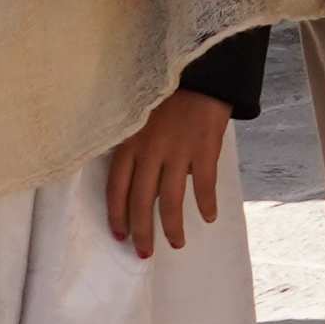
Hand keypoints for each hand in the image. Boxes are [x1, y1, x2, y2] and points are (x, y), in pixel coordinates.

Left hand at [105, 90, 232, 254]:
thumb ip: (134, 150)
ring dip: (172, 227)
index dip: (117, 216)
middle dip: (142, 232)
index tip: (119, 236)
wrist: (201, 71)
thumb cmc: (168, 97)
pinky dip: (206, 204)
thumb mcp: (139, 120)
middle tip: (144, 252)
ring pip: (170, 200)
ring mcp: (177, 151)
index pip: (116, 188)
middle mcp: (149, 151)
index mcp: (129, 143)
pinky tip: (208, 217)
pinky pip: (203, 185)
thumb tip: (138, 187)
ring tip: (176, 243)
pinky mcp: (204, 149)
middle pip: (141, 201)